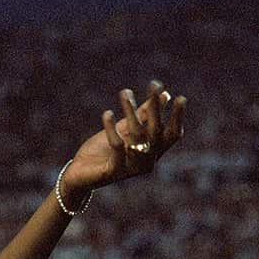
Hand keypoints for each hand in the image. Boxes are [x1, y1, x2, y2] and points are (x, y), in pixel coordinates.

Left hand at [61, 81, 186, 194]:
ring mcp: (131, 168)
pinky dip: (112, 128)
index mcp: (153, 151)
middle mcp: (146, 161)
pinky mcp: (113, 172)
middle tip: (154, 85)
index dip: (177, 118)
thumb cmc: (103, 151)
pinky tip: (107, 113)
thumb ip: (143, 115)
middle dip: (156, 108)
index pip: (172, 134)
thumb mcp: (124, 129)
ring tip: (125, 93)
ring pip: (136, 136)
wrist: (77, 174)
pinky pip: (116, 146)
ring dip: (131, 112)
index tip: (180, 98)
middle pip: (156, 132)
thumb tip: (165, 94)